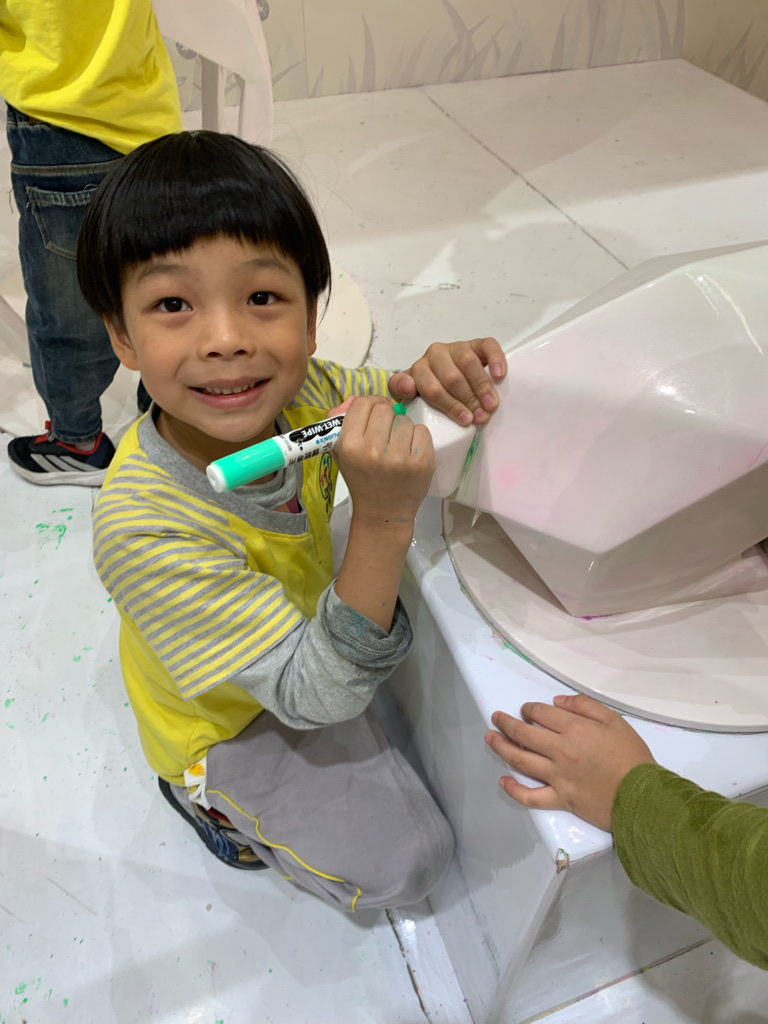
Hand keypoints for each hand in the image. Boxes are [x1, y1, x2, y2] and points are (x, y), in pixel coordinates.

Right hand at [332, 395, 434, 527]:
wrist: (383, 513)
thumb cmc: (361, 479)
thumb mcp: (341, 452)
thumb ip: (340, 420)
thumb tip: (354, 398)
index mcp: (349, 445)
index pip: (362, 403)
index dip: (369, 405)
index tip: (373, 417)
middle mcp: (373, 450)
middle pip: (384, 407)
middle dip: (386, 417)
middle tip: (385, 433)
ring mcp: (399, 457)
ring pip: (404, 419)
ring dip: (401, 429)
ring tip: (396, 448)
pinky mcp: (422, 462)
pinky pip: (422, 431)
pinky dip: (417, 439)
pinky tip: (409, 454)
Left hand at [388, 338, 505, 426]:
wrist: (444, 373)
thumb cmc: (432, 389)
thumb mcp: (413, 395)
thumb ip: (402, 390)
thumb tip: (410, 387)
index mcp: (419, 369)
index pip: (433, 389)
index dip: (450, 406)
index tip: (466, 421)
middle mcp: (436, 354)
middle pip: (452, 378)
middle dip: (468, 400)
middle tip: (482, 416)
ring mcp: (457, 347)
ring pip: (468, 363)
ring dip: (482, 386)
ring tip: (491, 405)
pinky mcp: (477, 344)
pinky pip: (488, 346)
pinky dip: (495, 360)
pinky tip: (499, 375)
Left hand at [484, 694, 654, 831]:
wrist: (643, 796)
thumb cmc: (631, 756)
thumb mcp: (614, 720)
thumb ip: (584, 706)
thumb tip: (556, 701)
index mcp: (574, 729)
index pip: (541, 714)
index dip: (529, 710)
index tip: (527, 711)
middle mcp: (560, 751)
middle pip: (523, 734)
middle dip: (506, 723)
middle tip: (496, 718)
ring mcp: (557, 776)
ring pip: (520, 760)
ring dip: (501, 747)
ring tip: (490, 738)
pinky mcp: (560, 799)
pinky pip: (531, 796)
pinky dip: (514, 790)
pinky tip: (503, 781)